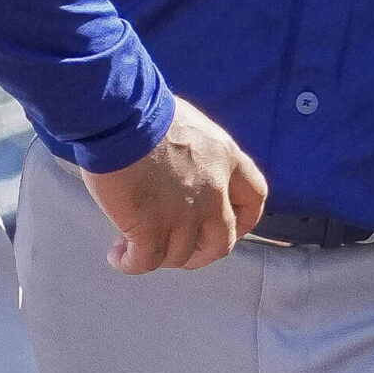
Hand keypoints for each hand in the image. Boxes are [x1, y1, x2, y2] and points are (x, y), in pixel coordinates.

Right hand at [80, 99, 266, 274]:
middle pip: (222, 242)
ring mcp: (184, 213)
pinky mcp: (150, 228)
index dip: (243, 220)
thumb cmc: (145, 109)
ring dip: (160, 257)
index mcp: (226, 159)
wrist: (121, 115)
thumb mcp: (190, 126)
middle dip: (201, 253)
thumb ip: (199, 154)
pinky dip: (131, 263)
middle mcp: (213, 191)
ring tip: (132, 246)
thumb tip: (184, 170)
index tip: (228, 226)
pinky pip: (146, 261)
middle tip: (179, 250)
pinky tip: (118, 256)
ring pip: (181, 255)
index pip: (254, 199)